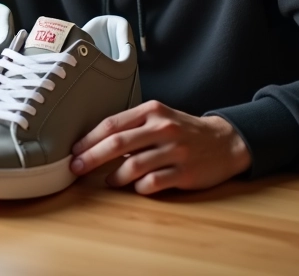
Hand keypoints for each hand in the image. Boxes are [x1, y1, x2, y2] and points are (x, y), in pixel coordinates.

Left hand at [70, 100, 251, 194]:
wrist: (225, 142)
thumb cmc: (184, 131)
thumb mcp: (159, 118)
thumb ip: (132, 126)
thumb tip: (94, 142)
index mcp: (151, 111)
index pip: (112, 124)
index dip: (89, 139)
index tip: (74, 151)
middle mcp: (162, 128)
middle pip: (117, 144)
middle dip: (92, 158)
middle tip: (77, 168)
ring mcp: (174, 150)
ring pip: (133, 165)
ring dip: (114, 176)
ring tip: (109, 181)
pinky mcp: (185, 172)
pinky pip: (153, 182)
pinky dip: (139, 187)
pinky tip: (136, 187)